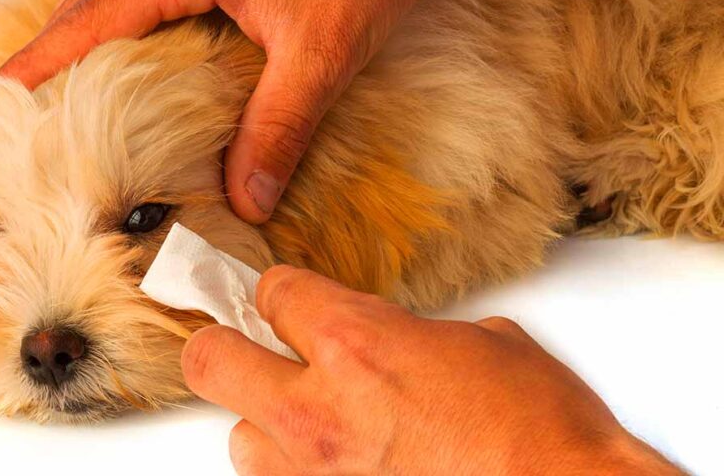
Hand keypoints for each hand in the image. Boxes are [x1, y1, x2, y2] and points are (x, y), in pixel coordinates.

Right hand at [0, 0, 419, 223]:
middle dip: (58, 49)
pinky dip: (137, 25)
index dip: (44, 58)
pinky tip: (144, 58)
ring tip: (71, 90)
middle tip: (25, 101)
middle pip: (93, 0)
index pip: (92, 17)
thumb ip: (279, 125)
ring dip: (95, 37)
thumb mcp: (321, 49)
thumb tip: (246, 199)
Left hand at [180, 266, 680, 474]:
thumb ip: (418, 337)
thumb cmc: (540, 436)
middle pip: (211, 360)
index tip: (288, 301)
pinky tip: (340, 466)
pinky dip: (298, 473)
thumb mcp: (486, 346)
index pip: (275, 293)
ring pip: (240, 438)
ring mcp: (313, 474)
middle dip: (225, 347)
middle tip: (249, 349)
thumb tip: (407, 345)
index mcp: (356, 345)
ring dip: (267, 424)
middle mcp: (318, 411)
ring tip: (313, 426)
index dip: (284, 293)